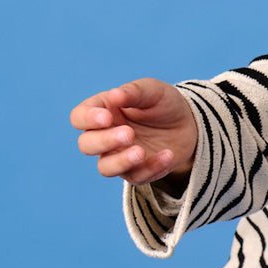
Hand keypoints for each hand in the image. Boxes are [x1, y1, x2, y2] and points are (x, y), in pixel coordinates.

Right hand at [70, 78, 197, 185]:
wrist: (188, 123)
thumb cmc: (163, 103)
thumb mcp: (153, 91)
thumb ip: (134, 92)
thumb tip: (114, 94)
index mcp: (102, 111)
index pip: (79, 117)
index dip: (87, 119)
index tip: (107, 117)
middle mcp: (104, 136)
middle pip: (86, 145)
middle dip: (105, 141)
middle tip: (129, 133)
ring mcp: (119, 156)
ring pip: (105, 168)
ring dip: (120, 162)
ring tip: (141, 152)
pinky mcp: (138, 171)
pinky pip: (137, 177)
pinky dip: (152, 167)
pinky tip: (168, 154)